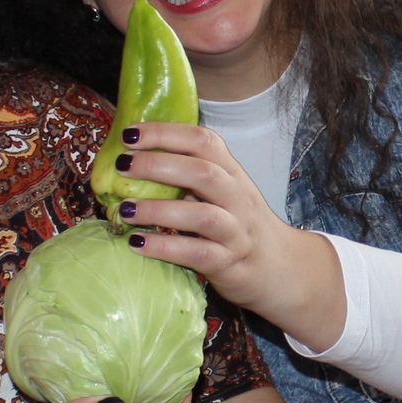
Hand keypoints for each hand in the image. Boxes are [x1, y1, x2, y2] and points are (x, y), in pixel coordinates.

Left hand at [105, 121, 345, 350]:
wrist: (279, 268)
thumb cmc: (238, 227)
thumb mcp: (222, 194)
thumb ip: (189, 178)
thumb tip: (134, 161)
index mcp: (232, 174)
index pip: (204, 142)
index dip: (166, 134)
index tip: (130, 135)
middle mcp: (238, 198)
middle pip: (203, 172)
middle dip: (158, 165)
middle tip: (123, 167)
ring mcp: (236, 232)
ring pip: (202, 215)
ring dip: (159, 210)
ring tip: (125, 209)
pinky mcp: (229, 263)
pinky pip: (197, 254)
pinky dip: (164, 248)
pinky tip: (137, 243)